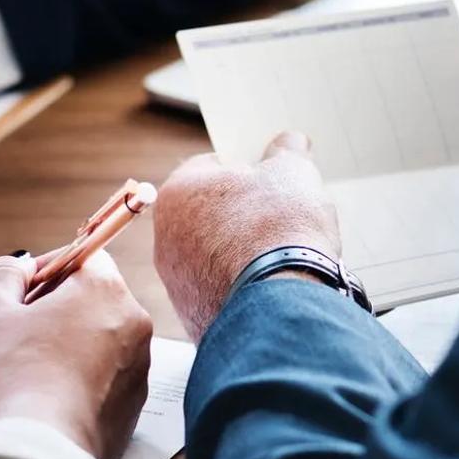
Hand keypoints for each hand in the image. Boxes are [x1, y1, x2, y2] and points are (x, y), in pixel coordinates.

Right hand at [0, 251, 153, 458]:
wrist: (45, 452)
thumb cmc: (18, 377)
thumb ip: (2, 275)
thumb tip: (19, 267)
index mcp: (106, 290)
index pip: (78, 258)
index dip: (38, 273)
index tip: (11, 295)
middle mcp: (132, 325)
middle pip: (72, 310)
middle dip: (20, 327)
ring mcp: (135, 370)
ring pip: (75, 350)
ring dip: (30, 359)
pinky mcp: (129, 409)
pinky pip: (88, 384)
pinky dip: (55, 387)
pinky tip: (17, 404)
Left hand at [153, 132, 340, 341]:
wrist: (280, 306)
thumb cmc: (280, 229)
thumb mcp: (293, 173)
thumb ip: (288, 152)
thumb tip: (291, 142)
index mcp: (178, 191)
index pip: (211, 166)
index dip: (246, 168)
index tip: (269, 178)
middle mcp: (165, 237)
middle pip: (209, 212)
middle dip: (242, 212)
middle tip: (278, 216)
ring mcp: (175, 281)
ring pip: (213, 254)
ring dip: (240, 251)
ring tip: (279, 253)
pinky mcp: (192, 315)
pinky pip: (218, 290)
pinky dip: (241, 285)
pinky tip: (270, 284)